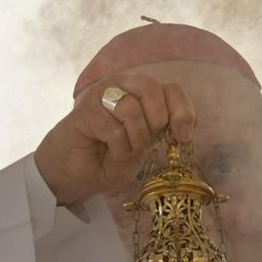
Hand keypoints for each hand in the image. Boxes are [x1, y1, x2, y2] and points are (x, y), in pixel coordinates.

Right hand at [34, 73, 194, 207]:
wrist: (74, 175)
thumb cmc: (109, 158)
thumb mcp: (144, 145)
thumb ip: (162, 129)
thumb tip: (186, 126)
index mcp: (141, 92)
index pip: (171, 89)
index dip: (182, 111)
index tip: (183, 137)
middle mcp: (122, 86)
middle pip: (151, 88)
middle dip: (156, 121)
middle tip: (146, 143)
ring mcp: (101, 95)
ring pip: (131, 108)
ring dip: (134, 139)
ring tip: (124, 150)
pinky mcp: (85, 110)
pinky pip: (113, 127)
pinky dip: (118, 147)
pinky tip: (108, 152)